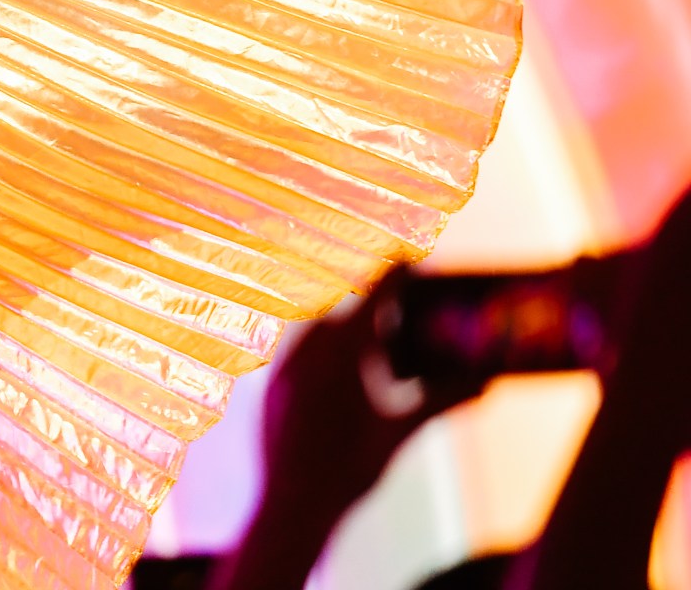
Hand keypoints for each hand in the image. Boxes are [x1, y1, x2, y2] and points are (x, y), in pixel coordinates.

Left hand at [209, 274, 484, 589]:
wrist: (291, 503)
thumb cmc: (351, 469)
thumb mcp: (402, 431)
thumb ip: (444, 400)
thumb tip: (487, 383)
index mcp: (345, 345)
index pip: (379, 292)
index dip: (400, 274)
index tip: (415, 258)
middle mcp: (310, 344)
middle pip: (353, 311)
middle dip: (382, 309)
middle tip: (410, 310)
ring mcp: (287, 362)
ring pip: (325, 331)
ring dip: (353, 332)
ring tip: (383, 344)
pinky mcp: (274, 382)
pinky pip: (304, 352)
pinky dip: (330, 353)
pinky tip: (348, 371)